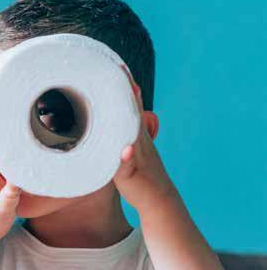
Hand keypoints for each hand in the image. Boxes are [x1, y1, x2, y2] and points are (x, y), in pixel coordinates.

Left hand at [113, 71, 176, 213]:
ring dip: (129, 118)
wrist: (160, 202)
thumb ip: (121, 137)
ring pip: (132, 134)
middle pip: (133, 114)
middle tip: (120, 71)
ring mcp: (137, 157)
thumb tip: (108, 123)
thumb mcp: (130, 152)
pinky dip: (126, 157)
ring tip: (124, 101)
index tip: (119, 67)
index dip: (127, 89)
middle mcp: (139, 142)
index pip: (131, 109)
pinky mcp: (131, 176)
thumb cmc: (141, 176)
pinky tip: (124, 150)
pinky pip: (128, 166)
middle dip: (128, 94)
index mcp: (137, 136)